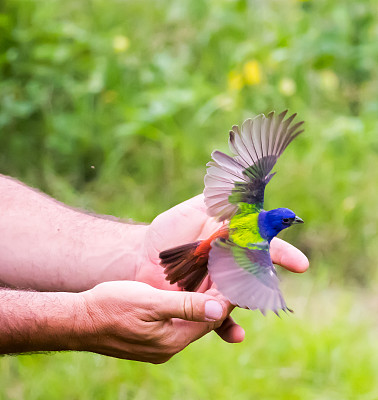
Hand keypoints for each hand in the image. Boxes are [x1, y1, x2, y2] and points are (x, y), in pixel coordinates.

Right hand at [79, 281, 231, 362]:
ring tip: (211, 283)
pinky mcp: (148, 340)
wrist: (79, 321)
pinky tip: (186, 296)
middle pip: (202, 324)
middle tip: (226, 278)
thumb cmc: (112, 307)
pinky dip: (185, 309)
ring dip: (200, 305)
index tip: (234, 280)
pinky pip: (175, 324)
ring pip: (189, 323)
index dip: (224, 299)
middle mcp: (169, 347)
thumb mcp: (151, 303)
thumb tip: (218, 310)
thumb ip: (185, 306)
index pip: (211, 320)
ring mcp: (157, 345)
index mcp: (173, 340)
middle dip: (215, 302)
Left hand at [136, 195, 308, 342]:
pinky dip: (229, 329)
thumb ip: (219, 199)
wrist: (142, 256)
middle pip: (256, 275)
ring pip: (242, 298)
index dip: (283, 254)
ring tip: (247, 305)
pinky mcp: (205, 305)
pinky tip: (236, 335)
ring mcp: (220, 287)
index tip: (300, 264)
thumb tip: (243, 186)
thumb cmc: (169, 230)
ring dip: (249, 304)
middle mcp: (232, 266)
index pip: (264, 247)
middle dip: (265, 281)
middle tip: (268, 287)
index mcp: (233, 243)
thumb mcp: (194, 208)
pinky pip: (220, 319)